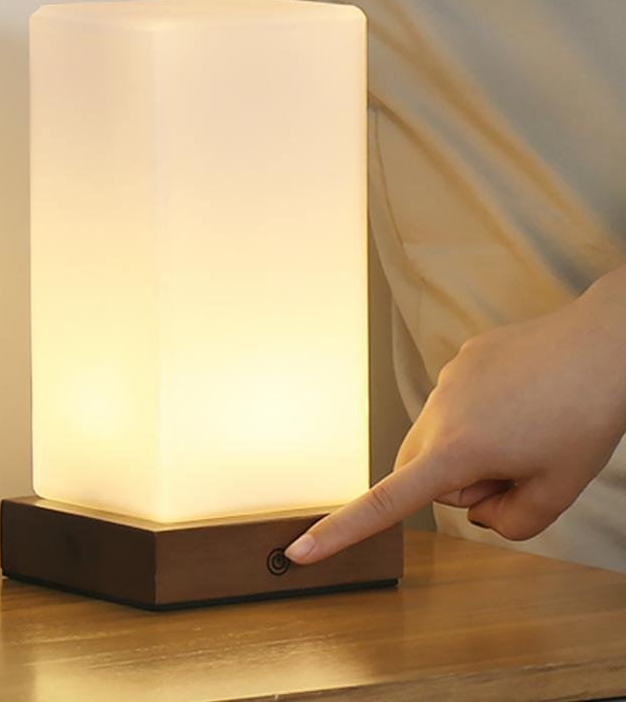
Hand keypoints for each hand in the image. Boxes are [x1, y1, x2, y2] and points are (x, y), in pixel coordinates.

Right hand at [285, 268, 625, 564]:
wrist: (605, 344)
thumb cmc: (585, 415)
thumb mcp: (557, 491)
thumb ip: (509, 523)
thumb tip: (477, 509)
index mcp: (457, 449)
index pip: (387, 501)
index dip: (340, 532)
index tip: (300, 551)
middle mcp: (439, 412)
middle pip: (418, 470)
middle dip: (453, 484)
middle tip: (513, 470)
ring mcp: (447, 381)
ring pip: (436, 436)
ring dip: (466, 447)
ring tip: (523, 427)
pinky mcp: (460, 360)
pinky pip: (453, 402)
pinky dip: (479, 414)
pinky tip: (519, 399)